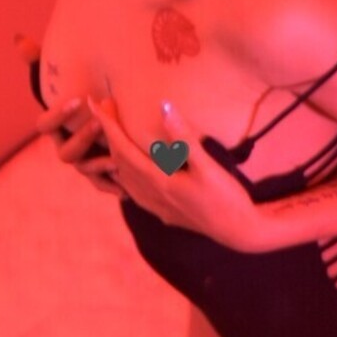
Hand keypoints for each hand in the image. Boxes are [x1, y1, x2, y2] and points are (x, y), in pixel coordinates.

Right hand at [14, 34, 122, 195]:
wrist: (100, 127)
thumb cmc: (79, 95)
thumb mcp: (62, 78)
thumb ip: (42, 61)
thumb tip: (18, 39)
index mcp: (52, 128)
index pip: (44, 125)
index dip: (58, 114)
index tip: (78, 99)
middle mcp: (63, 147)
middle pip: (65, 152)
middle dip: (82, 139)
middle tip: (100, 123)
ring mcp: (80, 164)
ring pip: (84, 169)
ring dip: (97, 164)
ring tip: (116, 156)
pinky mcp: (98, 177)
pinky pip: (102, 186)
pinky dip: (112, 185)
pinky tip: (126, 182)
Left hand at [86, 97, 267, 251]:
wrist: (242, 233)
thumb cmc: (227, 198)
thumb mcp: (208, 167)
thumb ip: (184, 138)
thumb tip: (163, 106)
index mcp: (157, 182)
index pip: (122, 148)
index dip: (107, 124)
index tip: (94, 102)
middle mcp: (150, 195)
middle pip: (119, 160)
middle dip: (108, 133)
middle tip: (103, 107)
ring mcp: (156, 206)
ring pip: (123, 177)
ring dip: (114, 153)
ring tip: (111, 133)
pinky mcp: (165, 212)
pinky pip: (133, 190)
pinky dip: (124, 173)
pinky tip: (127, 170)